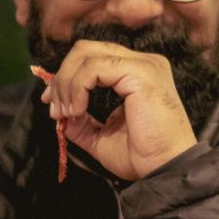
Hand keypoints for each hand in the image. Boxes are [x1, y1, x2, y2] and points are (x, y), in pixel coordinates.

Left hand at [40, 39, 197, 179]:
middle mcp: (143, 62)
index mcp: (137, 73)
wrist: (165, 170)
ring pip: (87, 54)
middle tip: (54, 107)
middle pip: (87, 49)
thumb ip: (82, 123)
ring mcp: (144, 64)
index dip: (66, 76)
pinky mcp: (141, 72)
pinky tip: (77, 110)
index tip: (53, 104)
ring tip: (66, 113)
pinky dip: (77, 87)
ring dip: (67, 84)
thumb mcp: (103, 137)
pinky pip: (94, 68)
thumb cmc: (144, 156)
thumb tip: (59, 114)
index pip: (93, 57)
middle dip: (62, 76)